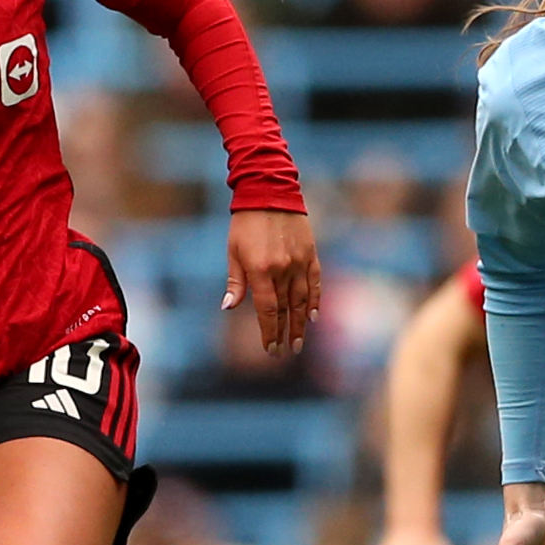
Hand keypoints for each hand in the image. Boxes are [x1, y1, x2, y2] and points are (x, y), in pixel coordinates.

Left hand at [224, 209, 321, 355]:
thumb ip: (235, 282)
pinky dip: (314, 300)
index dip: (269, 332)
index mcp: (261, 270)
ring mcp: (299, 262)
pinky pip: (315, 282)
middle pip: (286, 309)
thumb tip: (229, 308)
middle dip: (285, 333)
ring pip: (302, 300)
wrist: (269, 192)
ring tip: (299, 341)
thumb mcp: (233, 251)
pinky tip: (312, 316)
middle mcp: (282, 269)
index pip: (268, 310)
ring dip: (300, 323)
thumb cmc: (245, 223)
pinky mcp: (310, 254)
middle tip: (286, 352)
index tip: (270, 349)